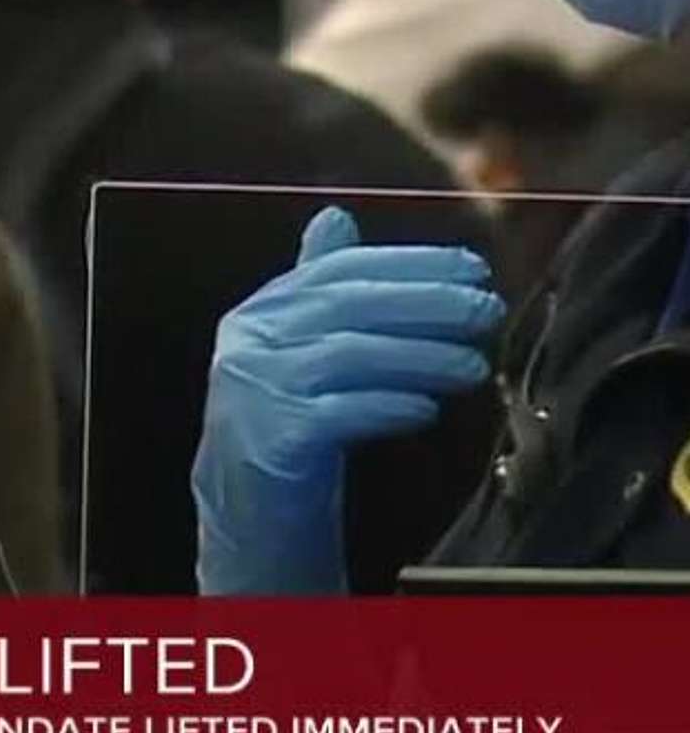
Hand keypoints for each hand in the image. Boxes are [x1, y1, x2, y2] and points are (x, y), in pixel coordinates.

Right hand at [192, 206, 503, 595]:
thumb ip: (316, 288)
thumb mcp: (298, 351)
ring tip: (475, 363)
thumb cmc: (286, 426)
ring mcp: (254, 390)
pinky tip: (427, 410)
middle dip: (426, 301)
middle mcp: (248, 342)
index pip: (339, 271)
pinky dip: (388, 406)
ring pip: (348, 355)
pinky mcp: (270, 440)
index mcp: (259, 313)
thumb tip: (334, 215)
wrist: (244, 517)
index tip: (472, 266)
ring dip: (421, 355)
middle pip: (346, 306)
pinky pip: (339, 414)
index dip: (409, 263)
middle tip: (487, 306)